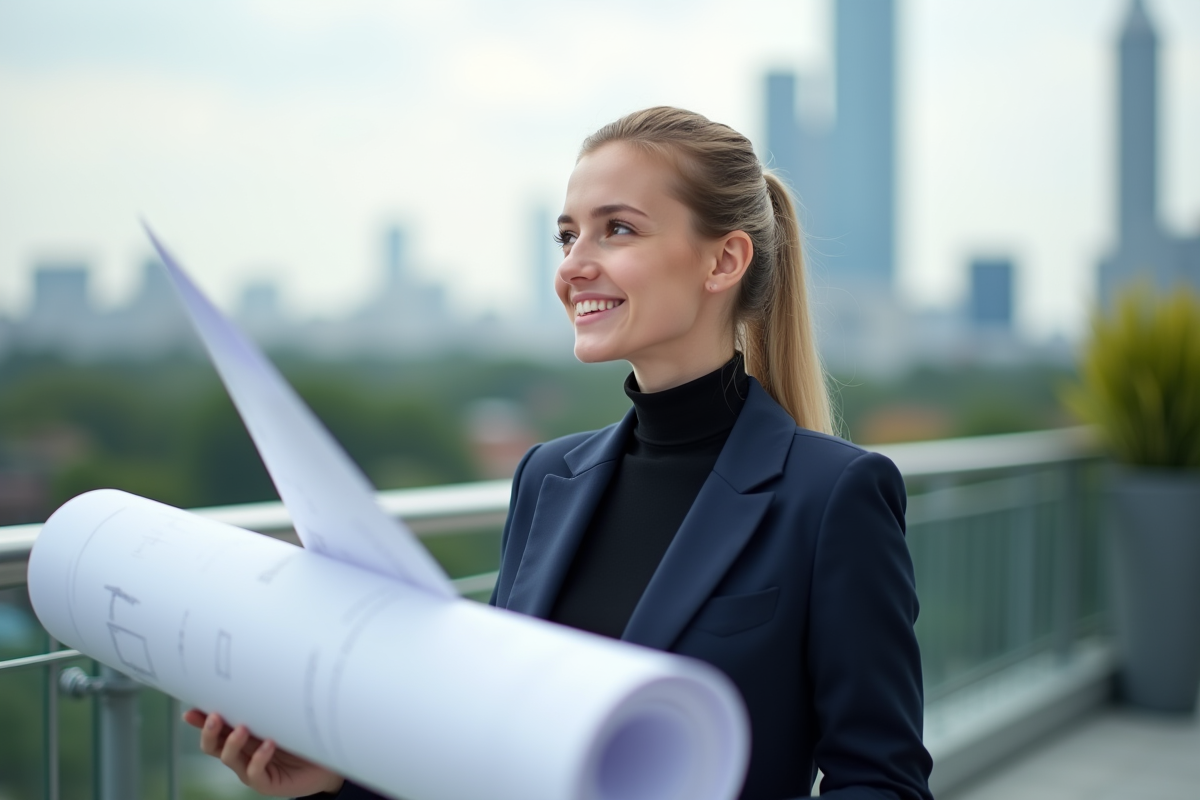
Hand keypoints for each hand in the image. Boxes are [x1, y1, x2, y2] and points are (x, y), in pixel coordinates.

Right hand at [184, 709, 344, 796]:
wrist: (325, 763)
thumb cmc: (302, 737)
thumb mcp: (283, 716)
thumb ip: (269, 704)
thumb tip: (259, 675)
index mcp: (242, 735)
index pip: (216, 727)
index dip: (200, 720)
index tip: (191, 711)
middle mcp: (242, 752)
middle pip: (213, 745)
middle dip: (209, 732)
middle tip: (213, 717)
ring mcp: (251, 769)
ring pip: (229, 758)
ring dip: (232, 743)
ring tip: (242, 729)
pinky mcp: (265, 782)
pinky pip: (255, 773)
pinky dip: (259, 758)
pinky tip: (268, 745)